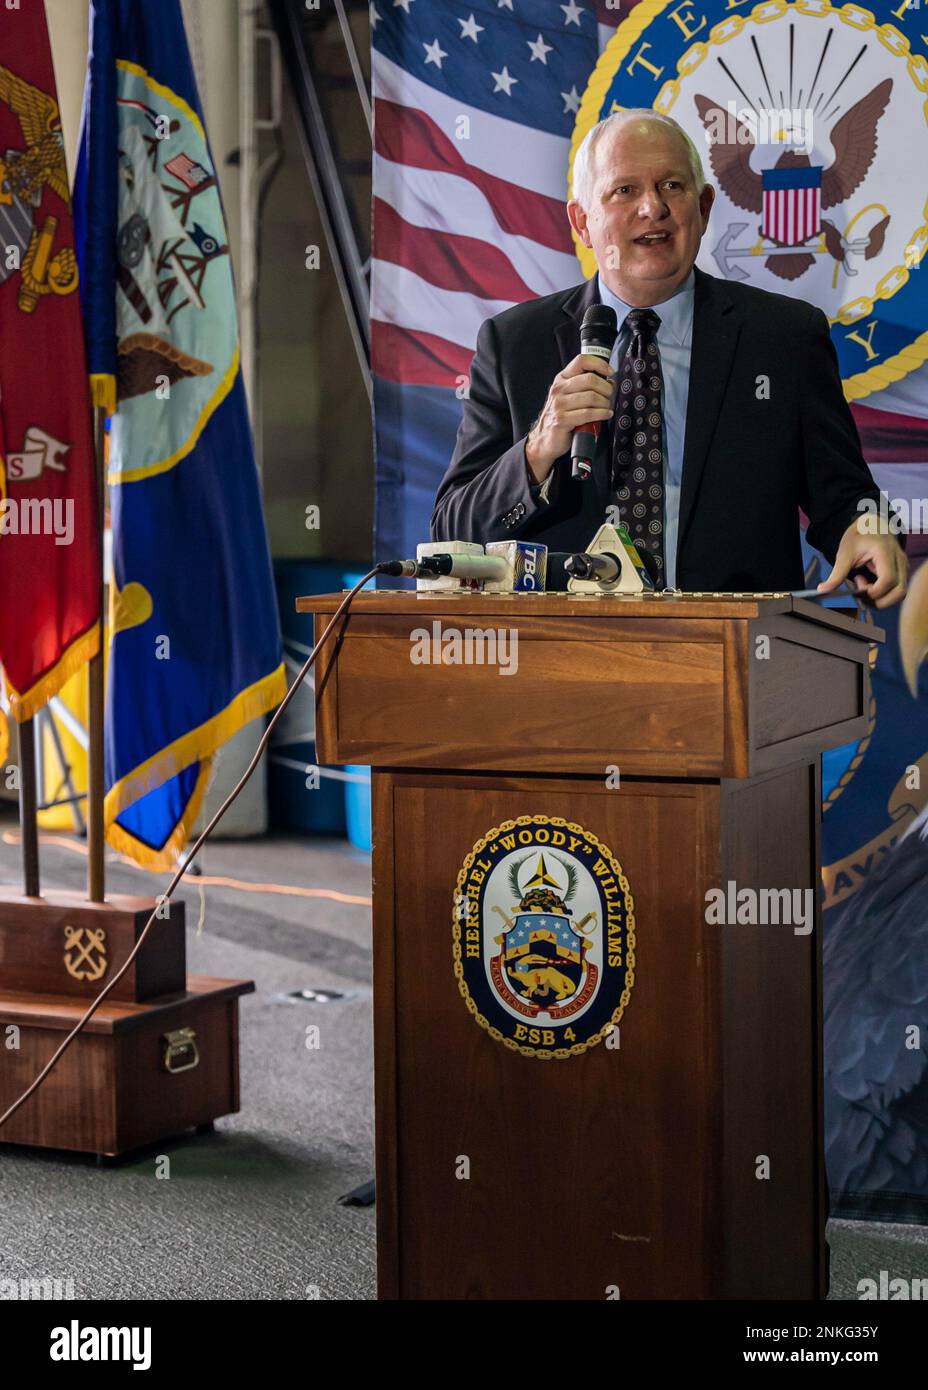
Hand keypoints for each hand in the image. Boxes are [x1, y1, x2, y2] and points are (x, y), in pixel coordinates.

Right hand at [525, 354, 614, 482]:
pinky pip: (588, 413)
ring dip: (605, 403)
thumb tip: (608, 381)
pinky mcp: (562, 420)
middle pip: (590, 380)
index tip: (610, 372)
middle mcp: (559, 390)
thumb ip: (583, 385)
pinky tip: (606, 414)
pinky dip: (601, 414)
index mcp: (561, 379)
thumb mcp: (568, 395)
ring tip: (607, 407)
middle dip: (606, 388)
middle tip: (609, 395)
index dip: (599, 364)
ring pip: (591, 397)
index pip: (581, 361)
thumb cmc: (561, 416)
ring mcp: (559, 405)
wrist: (545, 438)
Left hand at [817, 516, 907, 609]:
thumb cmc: (859, 536)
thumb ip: (836, 574)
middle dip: (880, 600)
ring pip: (901, 592)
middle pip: (900, 591)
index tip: (859, 589)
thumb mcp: (844, 553)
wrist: (871, 524)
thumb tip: (822, 590)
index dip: (874, 592)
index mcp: (885, 552)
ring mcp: (903, 565)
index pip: (888, 580)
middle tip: (862, 594)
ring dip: (882, 598)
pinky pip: (897, 589)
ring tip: (865, 587)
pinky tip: (869, 584)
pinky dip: (883, 593)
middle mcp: (899, 560)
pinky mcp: (901, 570)